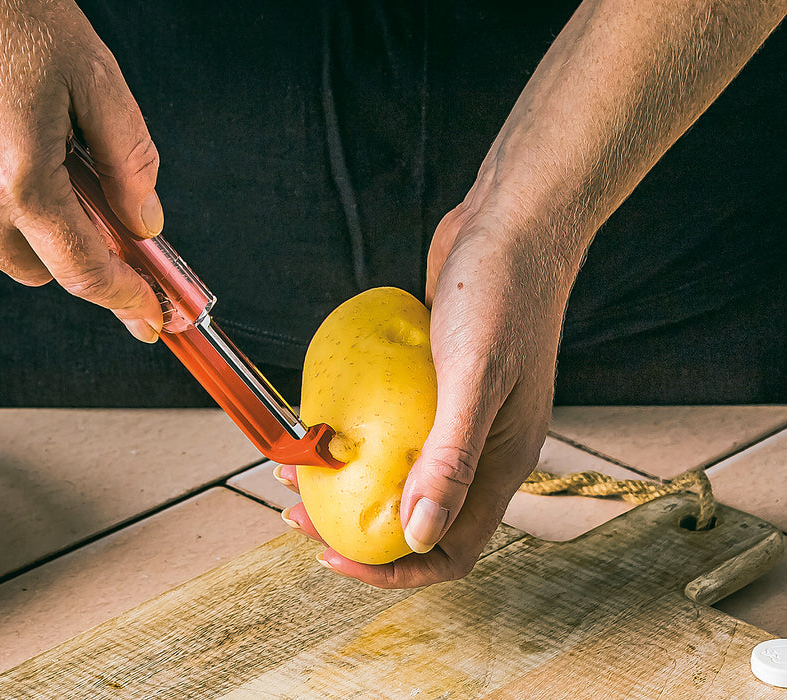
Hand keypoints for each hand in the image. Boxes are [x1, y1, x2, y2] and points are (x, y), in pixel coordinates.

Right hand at [0, 0, 163, 340]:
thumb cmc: (1, 9)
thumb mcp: (96, 78)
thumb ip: (130, 161)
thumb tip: (144, 219)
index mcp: (17, 179)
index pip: (83, 271)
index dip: (125, 298)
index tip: (148, 315)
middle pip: (41, 272)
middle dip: (82, 259)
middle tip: (113, 219)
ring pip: (5, 246)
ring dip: (41, 229)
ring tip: (60, 160)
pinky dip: (7, 204)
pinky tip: (21, 149)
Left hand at [277, 203, 569, 587]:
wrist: (512, 225)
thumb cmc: (503, 295)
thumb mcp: (474, 379)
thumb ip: (451, 459)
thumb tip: (418, 538)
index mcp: (502, 464)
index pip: (449, 548)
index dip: (391, 568)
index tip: (331, 556)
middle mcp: (481, 449)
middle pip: (416, 516)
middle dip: (355, 525)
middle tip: (298, 511)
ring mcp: (457, 415)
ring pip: (399, 471)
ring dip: (349, 481)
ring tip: (296, 467)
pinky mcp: (434, 383)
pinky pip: (392, 427)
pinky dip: (357, 435)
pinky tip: (324, 420)